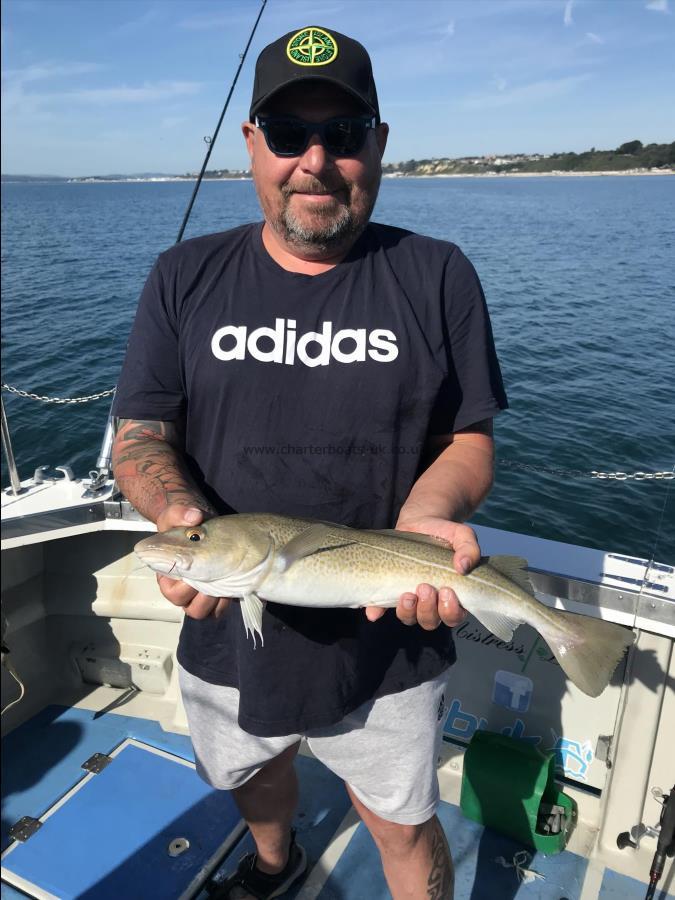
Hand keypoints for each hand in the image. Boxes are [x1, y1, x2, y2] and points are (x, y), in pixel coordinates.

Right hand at [155, 505, 232, 619]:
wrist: (204, 525)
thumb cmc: (186, 523)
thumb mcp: (179, 513)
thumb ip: (180, 513)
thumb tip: (193, 517)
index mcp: (167, 574)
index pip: (171, 592)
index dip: (185, 586)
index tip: (199, 571)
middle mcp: (181, 588)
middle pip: (189, 607)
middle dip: (204, 595)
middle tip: (215, 576)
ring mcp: (198, 593)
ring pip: (204, 612)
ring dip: (216, 601)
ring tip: (225, 582)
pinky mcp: (215, 594)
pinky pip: (218, 610)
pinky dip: (225, 602)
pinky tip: (232, 586)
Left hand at [364, 516, 479, 629]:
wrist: (421, 520)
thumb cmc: (446, 533)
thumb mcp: (462, 536)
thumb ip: (469, 548)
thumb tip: (463, 567)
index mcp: (453, 595)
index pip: (454, 616)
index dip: (450, 611)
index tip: (446, 591)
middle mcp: (432, 602)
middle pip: (430, 621)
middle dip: (428, 609)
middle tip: (424, 587)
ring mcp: (410, 598)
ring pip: (409, 618)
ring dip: (407, 611)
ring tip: (406, 594)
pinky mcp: (390, 589)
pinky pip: (381, 607)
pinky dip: (377, 611)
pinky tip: (374, 611)